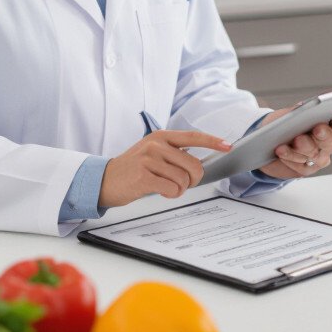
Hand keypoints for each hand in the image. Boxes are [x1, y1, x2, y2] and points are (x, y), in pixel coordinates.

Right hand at [100, 130, 231, 207]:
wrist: (104, 180)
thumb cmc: (133, 168)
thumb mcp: (153, 152)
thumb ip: (174, 153)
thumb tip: (200, 162)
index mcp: (161, 137)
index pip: (193, 136)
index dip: (213, 141)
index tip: (228, 146)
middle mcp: (156, 145)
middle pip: (193, 164)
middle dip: (193, 179)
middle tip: (183, 183)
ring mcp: (148, 160)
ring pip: (183, 179)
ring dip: (179, 188)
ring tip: (165, 186)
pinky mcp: (143, 177)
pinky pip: (172, 189)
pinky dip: (171, 194)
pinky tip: (161, 191)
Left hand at [257, 110, 331, 178]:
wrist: (266, 142)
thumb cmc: (282, 124)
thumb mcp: (289, 114)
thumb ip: (299, 111)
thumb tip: (304, 108)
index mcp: (327, 126)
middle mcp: (326, 143)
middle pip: (331, 143)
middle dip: (324, 136)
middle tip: (317, 130)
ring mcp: (318, 158)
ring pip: (316, 155)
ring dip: (304, 148)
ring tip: (294, 141)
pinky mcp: (306, 169)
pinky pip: (301, 166)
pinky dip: (290, 158)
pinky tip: (281, 151)